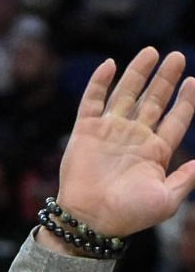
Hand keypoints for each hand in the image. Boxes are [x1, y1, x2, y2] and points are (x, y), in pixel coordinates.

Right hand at [54, 48, 194, 239]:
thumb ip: (186, 177)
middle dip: (165, 79)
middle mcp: (134, 136)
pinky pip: (93, 100)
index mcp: (156, 151)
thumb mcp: (169, 199)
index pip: (175, 119)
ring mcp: (110, 130)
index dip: (186, 100)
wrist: (92, 219)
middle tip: (176, 57)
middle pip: (153, 100)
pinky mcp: (86, 129)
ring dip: (138, 73)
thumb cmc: (131, 214)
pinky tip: (110, 65)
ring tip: (151, 52)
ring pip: (127, 94)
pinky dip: (100, 82)